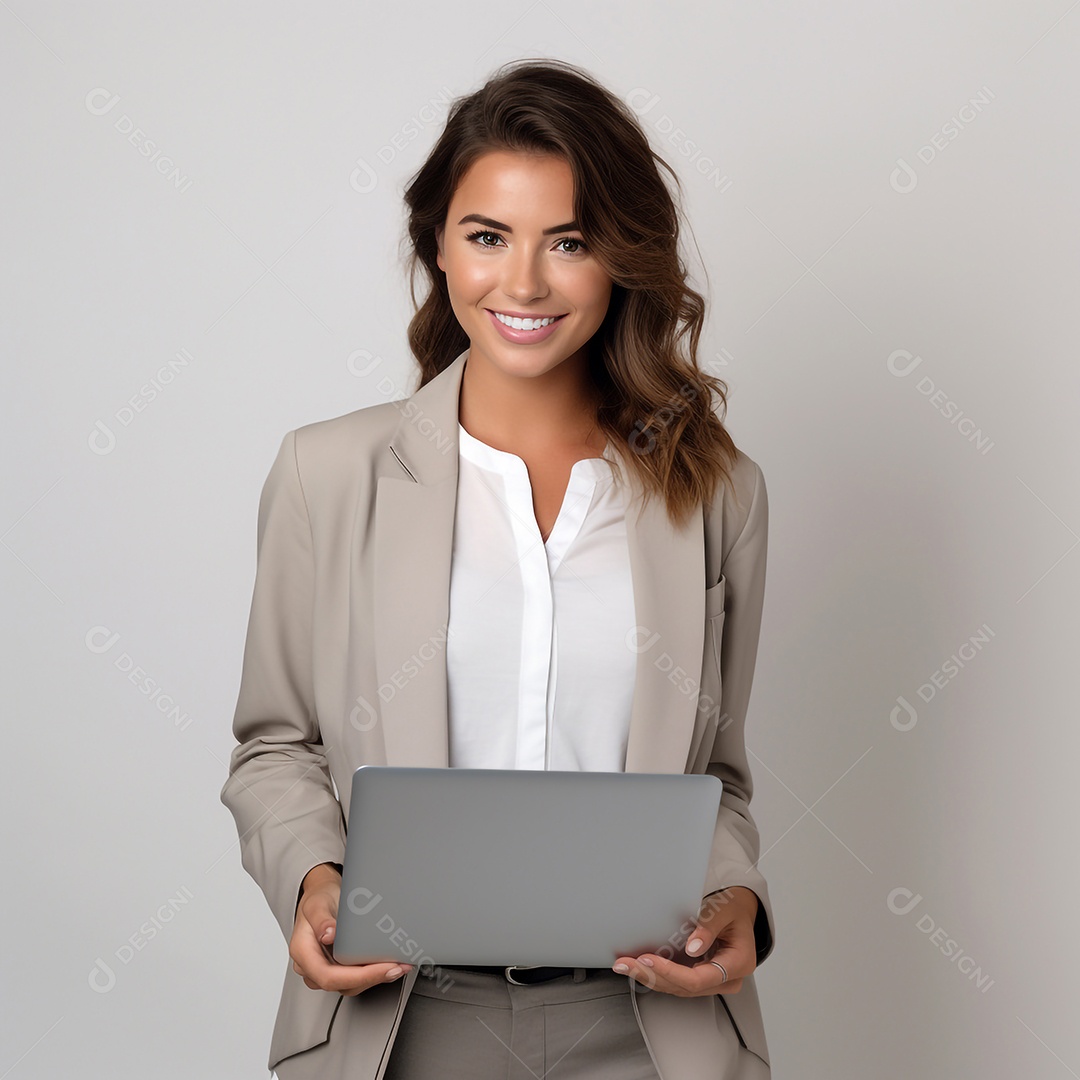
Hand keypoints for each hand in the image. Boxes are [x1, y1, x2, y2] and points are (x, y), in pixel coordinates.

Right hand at [289, 864, 412, 996]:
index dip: (358, 977)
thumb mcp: (317, 903)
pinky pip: (355, 979)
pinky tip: (390, 965)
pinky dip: (374, 974)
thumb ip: (321, 919)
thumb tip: (328, 935)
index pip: (329, 976)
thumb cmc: (318, 899)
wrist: (321, 895)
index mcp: (302, 953)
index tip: (383, 967)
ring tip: (400, 965)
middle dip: (374, 978)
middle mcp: (311, 967)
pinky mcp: (337, 969)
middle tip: (399, 966)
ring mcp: (324, 970)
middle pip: (342, 984)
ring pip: (350, 986)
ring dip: (377, 978)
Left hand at [611, 886, 758, 996]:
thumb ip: (709, 927)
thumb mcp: (724, 910)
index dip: (671, 972)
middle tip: (627, 963)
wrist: (739, 911)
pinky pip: (677, 982)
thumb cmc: (734, 910)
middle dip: (653, 976)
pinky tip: (637, 968)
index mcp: (738, 963)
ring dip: (650, 977)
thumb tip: (693, 948)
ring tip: (625, 965)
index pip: (700, 979)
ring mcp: (713, 982)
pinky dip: (656, 975)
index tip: (648, 959)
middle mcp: (727, 979)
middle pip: (685, 987)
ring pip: (678, 988)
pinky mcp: (700, 978)